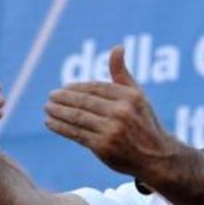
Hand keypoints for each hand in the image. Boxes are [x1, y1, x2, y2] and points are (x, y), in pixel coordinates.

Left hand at [44, 46, 175, 176]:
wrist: (156, 157)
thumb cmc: (144, 123)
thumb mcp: (138, 96)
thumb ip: (122, 73)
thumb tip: (117, 47)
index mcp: (130, 97)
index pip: (95, 87)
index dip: (76, 87)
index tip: (64, 88)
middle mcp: (121, 112)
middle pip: (84, 101)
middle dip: (63, 98)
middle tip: (50, 97)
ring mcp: (111, 130)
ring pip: (77, 117)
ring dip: (58, 112)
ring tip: (47, 108)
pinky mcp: (103, 146)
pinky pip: (76, 133)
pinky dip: (60, 127)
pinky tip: (50, 122)